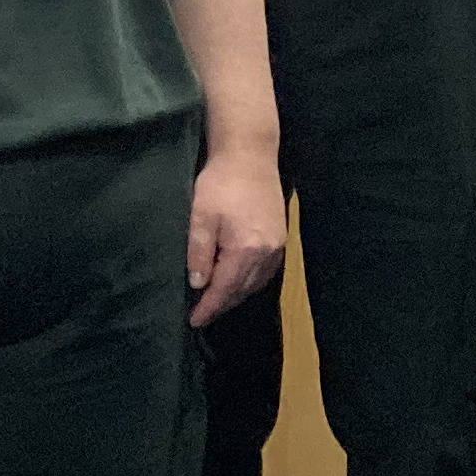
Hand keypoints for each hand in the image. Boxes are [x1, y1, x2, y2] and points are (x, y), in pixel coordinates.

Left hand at [187, 150, 287, 323]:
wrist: (250, 155)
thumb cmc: (220, 183)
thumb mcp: (200, 217)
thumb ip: (199, 253)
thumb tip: (198, 284)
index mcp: (246, 248)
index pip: (225, 288)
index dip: (209, 307)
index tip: (194, 321)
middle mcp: (267, 252)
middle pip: (243, 289)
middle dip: (222, 304)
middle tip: (202, 314)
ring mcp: (278, 245)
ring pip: (257, 282)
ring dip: (237, 294)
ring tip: (217, 300)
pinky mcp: (281, 236)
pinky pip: (267, 270)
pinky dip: (251, 281)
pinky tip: (239, 280)